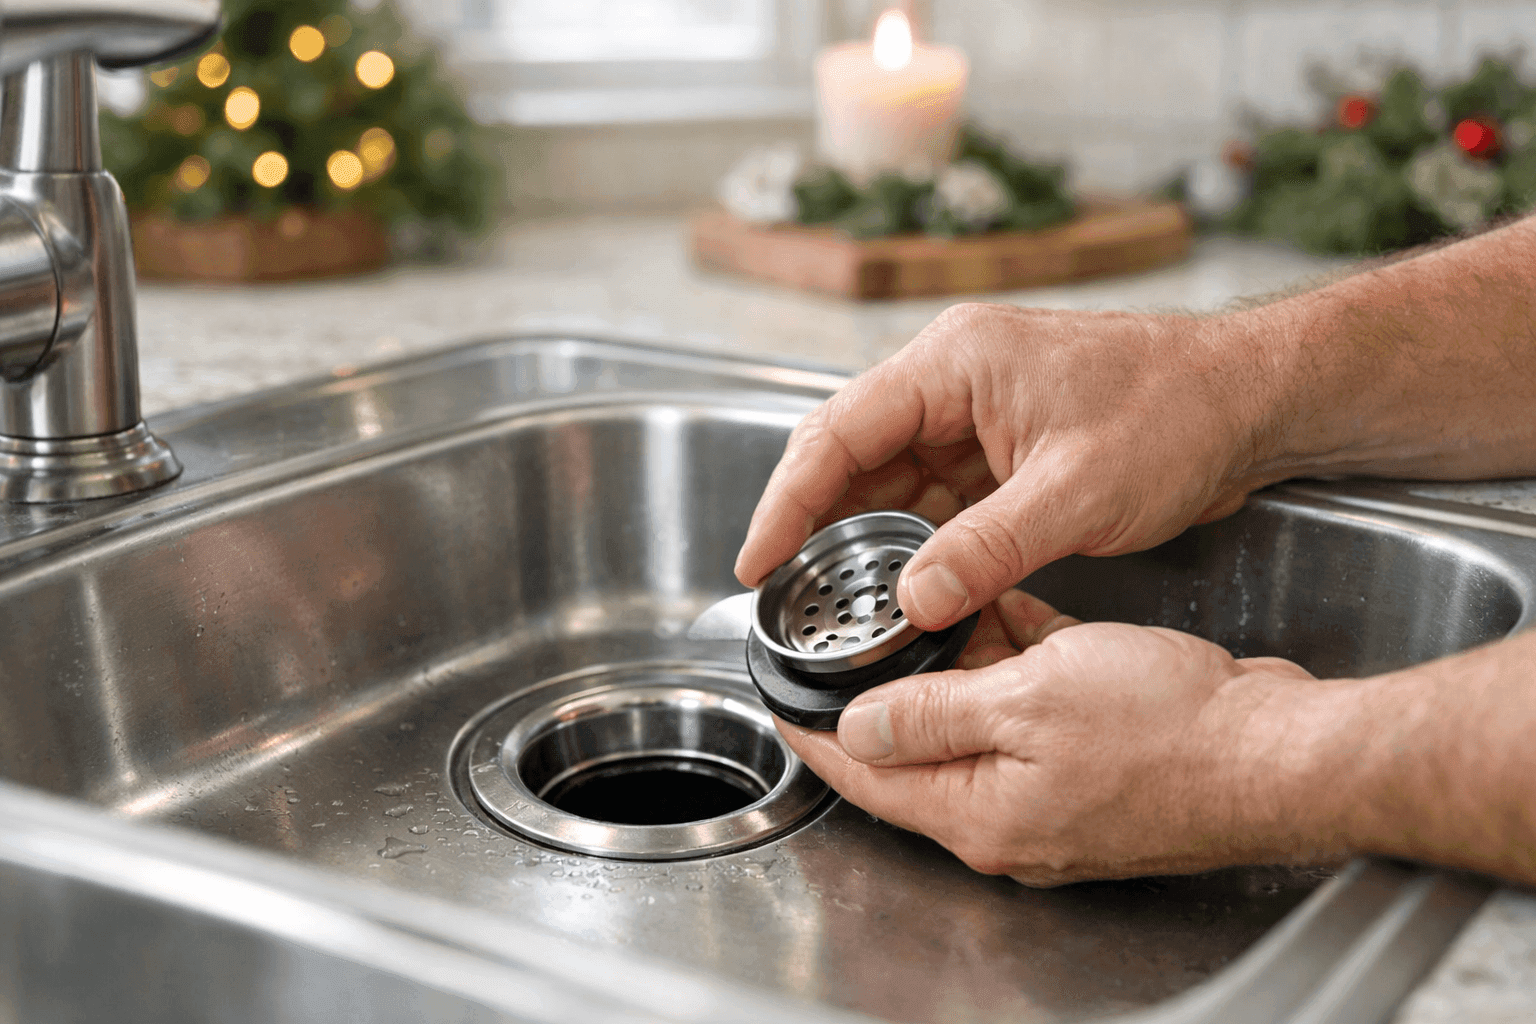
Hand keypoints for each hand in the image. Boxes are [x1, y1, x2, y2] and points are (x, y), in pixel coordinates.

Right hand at [734, 303, 1274, 629]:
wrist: (1252, 402)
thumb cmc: (1178, 412)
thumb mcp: (1076, 492)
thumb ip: (984, 547)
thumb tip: (911, 600)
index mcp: (954, 363)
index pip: (839, 430)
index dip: (786, 499)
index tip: (758, 559)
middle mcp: (952, 381)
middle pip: (852, 454)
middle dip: (815, 524)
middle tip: (786, 593)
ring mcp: (975, 416)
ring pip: (890, 481)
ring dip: (865, 538)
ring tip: (834, 602)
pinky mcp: (1000, 450)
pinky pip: (935, 499)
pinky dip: (915, 543)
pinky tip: (901, 587)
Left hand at [776, 589, 1327, 885]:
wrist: (1280, 753)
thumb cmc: (1170, 733)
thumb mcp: (1028, 702)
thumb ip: (932, 715)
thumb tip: (858, 730)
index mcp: (976, 812)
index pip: (864, 775)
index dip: (815, 733)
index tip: (780, 697)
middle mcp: (1008, 817)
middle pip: (918, 747)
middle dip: (891, 685)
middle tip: (858, 634)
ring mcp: (1054, 796)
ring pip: (980, 721)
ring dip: (961, 665)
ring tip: (935, 609)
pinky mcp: (1096, 769)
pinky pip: (1034, 714)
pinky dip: (1019, 666)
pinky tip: (1013, 615)